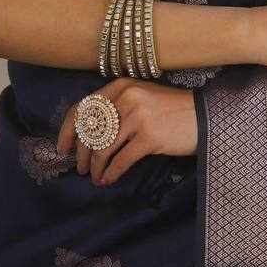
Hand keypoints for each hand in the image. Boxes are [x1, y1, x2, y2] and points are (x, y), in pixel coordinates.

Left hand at [57, 77, 197, 186]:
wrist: (204, 116)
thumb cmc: (171, 110)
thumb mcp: (141, 98)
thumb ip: (116, 107)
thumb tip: (87, 134)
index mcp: (121, 86)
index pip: (84, 107)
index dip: (68, 130)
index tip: (62, 148)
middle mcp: (127, 97)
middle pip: (92, 130)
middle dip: (83, 154)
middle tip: (81, 169)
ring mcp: (138, 117)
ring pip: (104, 147)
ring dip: (96, 167)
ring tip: (95, 177)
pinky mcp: (149, 137)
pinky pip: (121, 160)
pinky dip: (111, 173)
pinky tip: (108, 180)